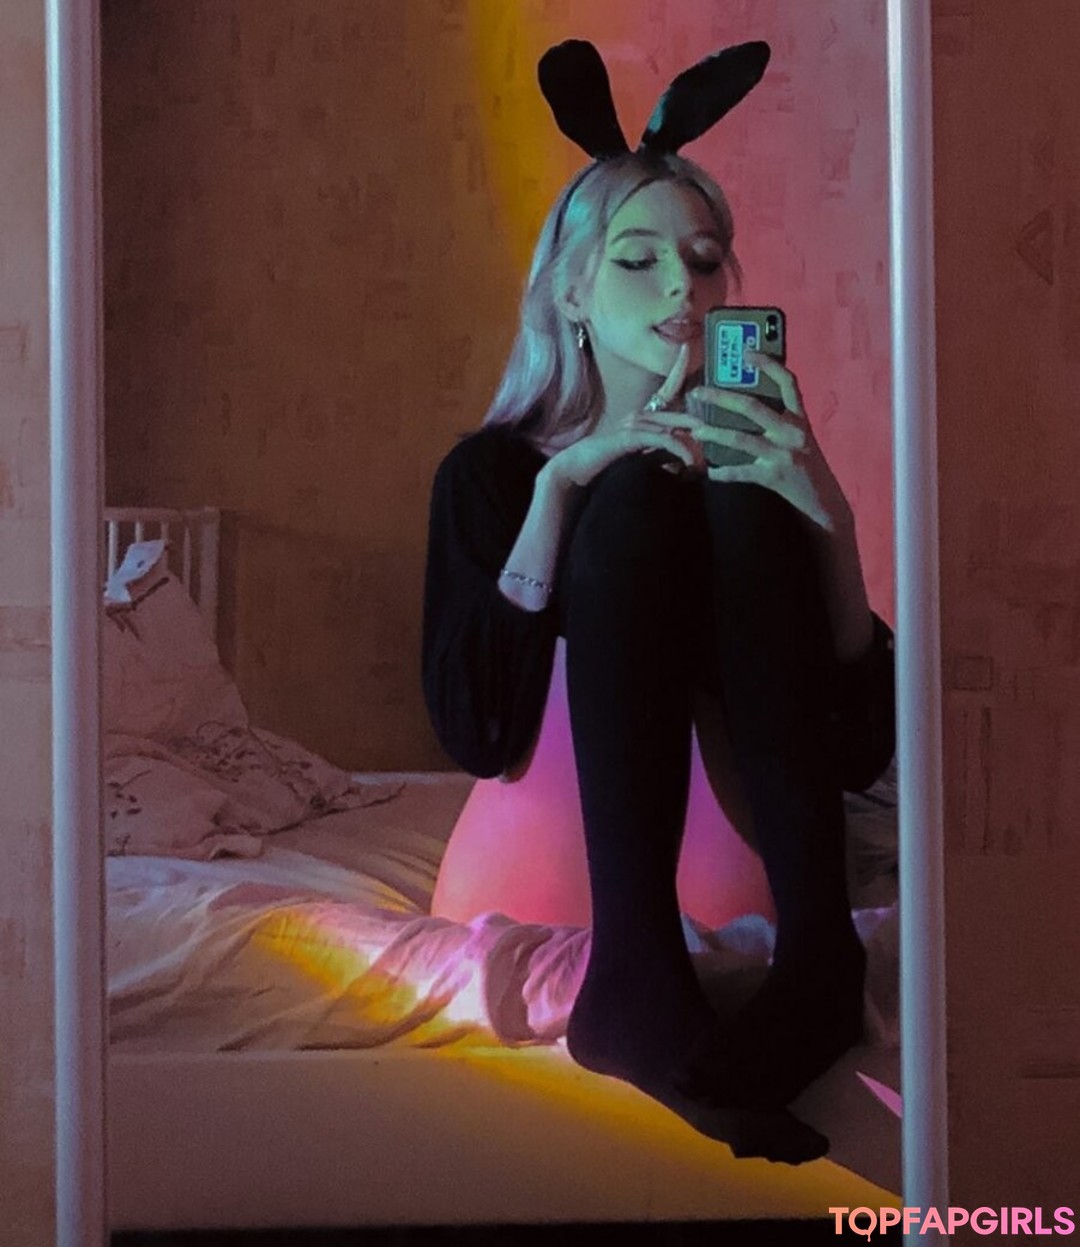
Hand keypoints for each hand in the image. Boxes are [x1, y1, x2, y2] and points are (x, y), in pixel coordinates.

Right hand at [544, 344, 699, 488]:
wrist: (576, 470)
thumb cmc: (603, 465)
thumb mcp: (635, 457)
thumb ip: (656, 453)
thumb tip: (680, 461)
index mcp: (640, 417)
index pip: (663, 389)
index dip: (677, 368)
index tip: (688, 348)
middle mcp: (637, 415)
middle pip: (671, 408)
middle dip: (692, 414)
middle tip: (712, 425)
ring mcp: (632, 424)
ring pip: (668, 424)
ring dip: (688, 436)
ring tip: (705, 444)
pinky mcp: (629, 437)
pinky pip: (661, 439)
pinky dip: (677, 448)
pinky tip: (688, 460)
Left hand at [688, 352, 851, 532]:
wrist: (824, 503)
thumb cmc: (807, 468)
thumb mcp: (799, 439)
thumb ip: (780, 422)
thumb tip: (743, 407)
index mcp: (800, 418)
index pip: (787, 382)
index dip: (768, 364)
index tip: (746, 352)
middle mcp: (793, 432)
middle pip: (753, 407)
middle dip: (721, 397)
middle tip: (697, 392)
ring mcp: (784, 454)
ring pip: (742, 438)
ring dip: (714, 434)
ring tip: (695, 430)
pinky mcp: (775, 477)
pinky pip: (742, 472)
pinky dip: (723, 472)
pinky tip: (709, 472)